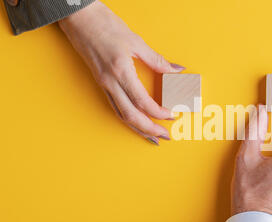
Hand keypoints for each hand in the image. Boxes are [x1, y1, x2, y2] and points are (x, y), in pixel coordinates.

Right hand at [58, 1, 183, 143]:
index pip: (142, 102)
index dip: (159, 112)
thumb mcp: (135, 41)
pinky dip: (127, 118)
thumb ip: (157, 60)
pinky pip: (115, 107)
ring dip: (138, 128)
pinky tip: (136, 122)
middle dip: (149, 129)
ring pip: (121, 115)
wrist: (77, 17)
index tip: (172, 115)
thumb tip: (176, 70)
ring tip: (152, 135)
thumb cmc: (104, 24)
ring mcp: (103, 84)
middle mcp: (110, 82)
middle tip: (165, 136)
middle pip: (131, 116)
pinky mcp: (100, 83)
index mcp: (120, 71)